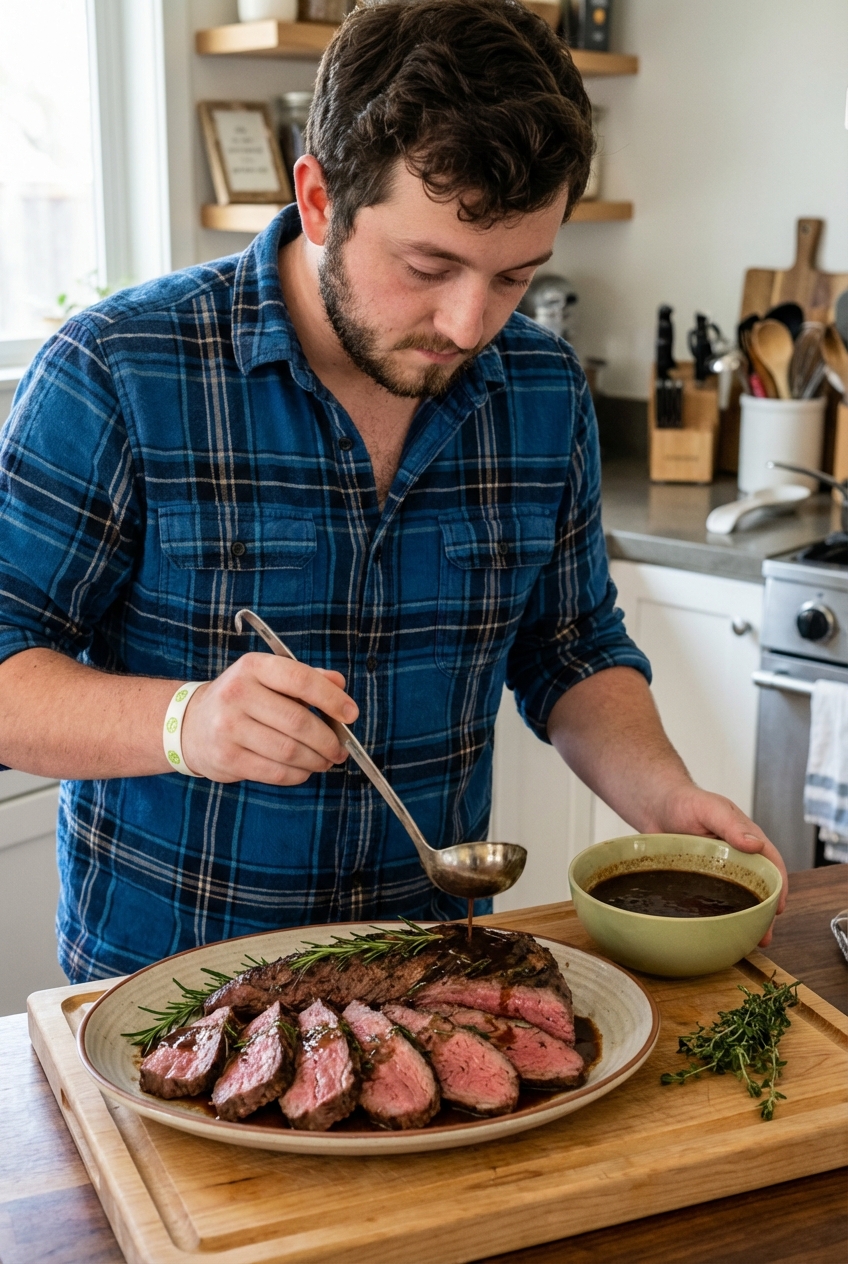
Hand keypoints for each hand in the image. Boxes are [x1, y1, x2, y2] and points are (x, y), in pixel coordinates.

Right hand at [180, 652, 358, 784]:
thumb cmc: (242, 699)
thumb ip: (306, 678)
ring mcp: (228, 728)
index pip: (301, 680)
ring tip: (326, 760)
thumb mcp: (268, 678)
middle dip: (329, 740)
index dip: (331, 699)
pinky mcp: (227, 759)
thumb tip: (340, 684)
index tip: (351, 714)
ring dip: (317, 760)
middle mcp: (237, 694)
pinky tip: (304, 770)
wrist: (191, 724)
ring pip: (289, 751)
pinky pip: (276, 772)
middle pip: (298, 722)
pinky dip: (298, 774)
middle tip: (341, 749)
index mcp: (253, 667)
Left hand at [645, 783, 787, 945]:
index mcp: (746, 839)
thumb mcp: (710, 809)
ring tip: (747, 942)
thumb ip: (731, 826)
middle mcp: (736, 857)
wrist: (653, 805)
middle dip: (764, 912)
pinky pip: (711, 899)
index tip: (778, 908)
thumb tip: (755, 845)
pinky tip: (718, 932)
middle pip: (757, 887)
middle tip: (765, 937)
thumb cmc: (685, 802)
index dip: (778, 887)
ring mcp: (717, 870)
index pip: (771, 865)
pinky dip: (718, 916)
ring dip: (744, 918)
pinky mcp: (698, 879)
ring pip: (736, 897)